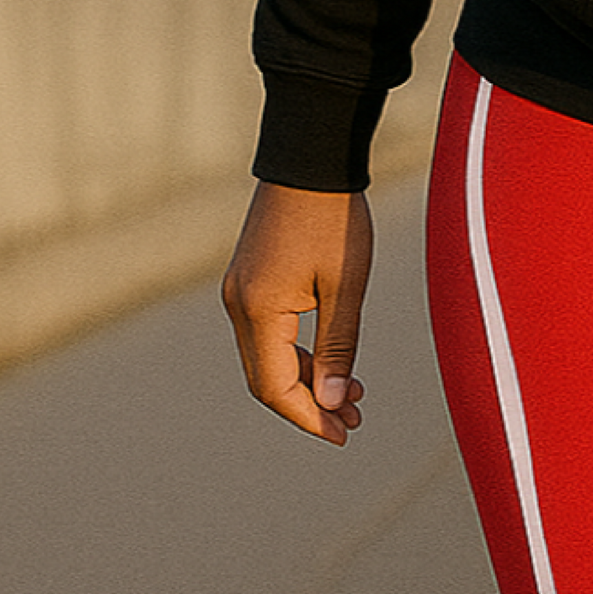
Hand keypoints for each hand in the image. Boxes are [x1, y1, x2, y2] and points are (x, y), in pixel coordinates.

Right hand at [222, 183, 373, 446]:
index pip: (276, 387)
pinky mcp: (250, 279)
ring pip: (268, 357)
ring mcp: (240, 292)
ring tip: (354, 396)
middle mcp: (238, 305)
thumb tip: (335, 402)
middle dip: (309, 405)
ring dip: (307, 380)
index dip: (309, 417)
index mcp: (258, 310)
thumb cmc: (334, 219)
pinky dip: (298, 354)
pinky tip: (333, 362)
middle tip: (354, 421)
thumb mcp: (347, 285)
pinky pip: (268, 333)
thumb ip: (339, 346)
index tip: (343, 435)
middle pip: (266, 379)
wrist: (311, 159)